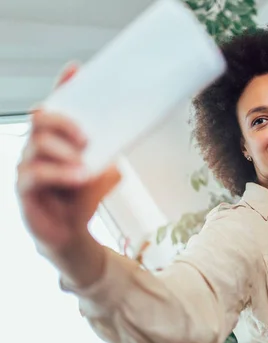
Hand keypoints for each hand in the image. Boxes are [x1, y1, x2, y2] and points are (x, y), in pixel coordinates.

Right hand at [16, 63, 119, 284]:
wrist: (72, 232)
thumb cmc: (82, 196)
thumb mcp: (103, 170)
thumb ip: (110, 152)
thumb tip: (130, 131)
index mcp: (56, 138)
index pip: (56, 105)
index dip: (63, 86)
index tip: (76, 70)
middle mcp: (36, 147)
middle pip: (40, 118)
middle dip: (64, 122)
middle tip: (86, 138)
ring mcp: (27, 166)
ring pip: (37, 144)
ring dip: (65, 153)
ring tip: (84, 167)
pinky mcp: (24, 188)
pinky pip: (35, 174)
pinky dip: (59, 174)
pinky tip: (77, 178)